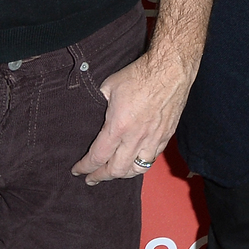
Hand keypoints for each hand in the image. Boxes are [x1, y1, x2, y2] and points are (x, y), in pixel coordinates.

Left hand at [71, 49, 195, 184]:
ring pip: (136, 169)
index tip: (77, 170)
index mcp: (118, 127)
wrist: (170, 70)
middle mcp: (136, 138)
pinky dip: (141, 163)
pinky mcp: (166, 135)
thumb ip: (100, 104)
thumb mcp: (109, 87)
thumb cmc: (139, 75)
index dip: (85, 167)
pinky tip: (135, 161)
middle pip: (116, 170)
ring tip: (114, 173)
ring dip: (122, 174)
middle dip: (100, 176)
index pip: (97, 157)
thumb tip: (94, 110)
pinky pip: (152, 158)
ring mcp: (153, 138)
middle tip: (92, 178)